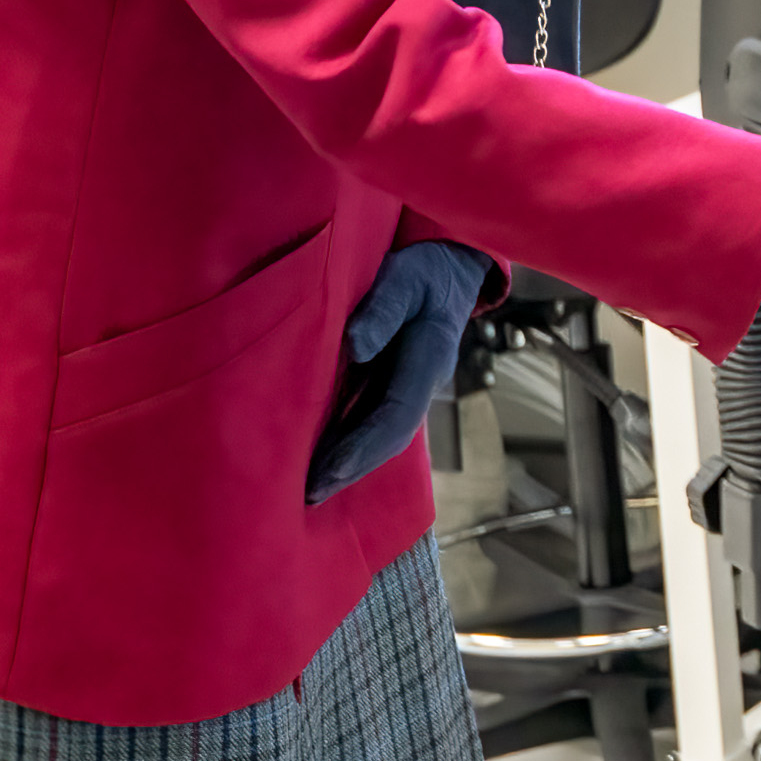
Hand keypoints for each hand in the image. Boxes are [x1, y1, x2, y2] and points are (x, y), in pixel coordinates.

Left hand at [310, 241, 492, 502]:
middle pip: (389, 436)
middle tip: (310, 494)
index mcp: (430, 358)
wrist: (450, 265)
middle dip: (351, 467)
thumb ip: (383, 308)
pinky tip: (321, 457)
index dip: (363, 446)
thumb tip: (355, 345)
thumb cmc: (424, 269)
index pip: (397, 413)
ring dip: (348, 462)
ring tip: (309, 488)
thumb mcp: (406, 276)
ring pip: (381, 434)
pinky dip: (348, 442)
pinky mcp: (395, 384)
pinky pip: (372, 420)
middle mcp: (423, 382)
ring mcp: (410, 386)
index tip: (330, 470)